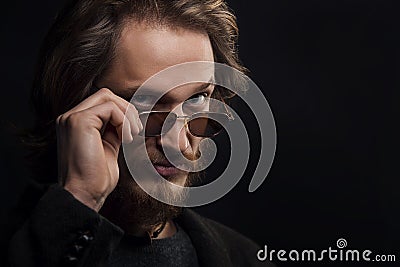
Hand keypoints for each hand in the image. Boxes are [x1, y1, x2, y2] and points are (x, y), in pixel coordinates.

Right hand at [56, 88, 141, 210]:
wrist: (84, 194)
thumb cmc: (95, 178)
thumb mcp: (108, 147)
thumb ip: (113, 130)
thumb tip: (127, 119)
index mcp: (75, 124)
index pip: (102, 102)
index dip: (122, 111)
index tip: (133, 129)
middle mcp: (69, 118)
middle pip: (105, 95)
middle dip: (126, 109)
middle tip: (135, 130)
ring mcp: (72, 118)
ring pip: (108, 97)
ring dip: (127, 114)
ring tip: (131, 135)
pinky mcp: (79, 122)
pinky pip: (110, 108)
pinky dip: (124, 121)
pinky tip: (125, 138)